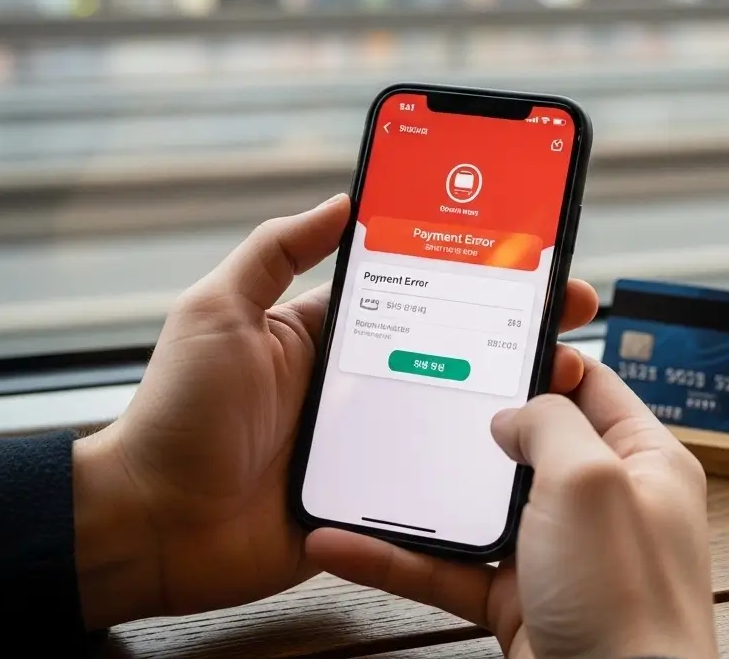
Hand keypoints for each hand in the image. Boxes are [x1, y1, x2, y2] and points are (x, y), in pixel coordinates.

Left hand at [71, 195, 600, 627]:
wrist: (154, 527)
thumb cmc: (174, 417)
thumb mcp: (217, 313)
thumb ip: (273, 253)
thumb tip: (337, 200)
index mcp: (328, 338)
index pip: (417, 295)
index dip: (470, 276)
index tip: (526, 256)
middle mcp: (357, 388)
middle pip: (454, 353)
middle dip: (515, 332)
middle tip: (574, 314)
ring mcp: (370, 447)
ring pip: (458, 418)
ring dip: (514, 400)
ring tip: (569, 377)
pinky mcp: (374, 503)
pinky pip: (437, 485)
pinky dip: (481, 472)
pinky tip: (528, 456)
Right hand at [307, 356, 716, 658]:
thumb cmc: (628, 603)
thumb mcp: (591, 481)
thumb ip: (551, 424)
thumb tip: (514, 411)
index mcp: (642, 459)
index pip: (590, 386)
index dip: (540, 359)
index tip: (482, 338)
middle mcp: (602, 502)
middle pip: (523, 444)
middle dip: (463, 425)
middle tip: (408, 394)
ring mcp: (558, 555)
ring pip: (475, 510)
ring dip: (417, 496)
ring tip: (358, 471)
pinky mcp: (519, 603)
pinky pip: (450, 570)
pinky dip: (399, 559)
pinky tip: (347, 545)